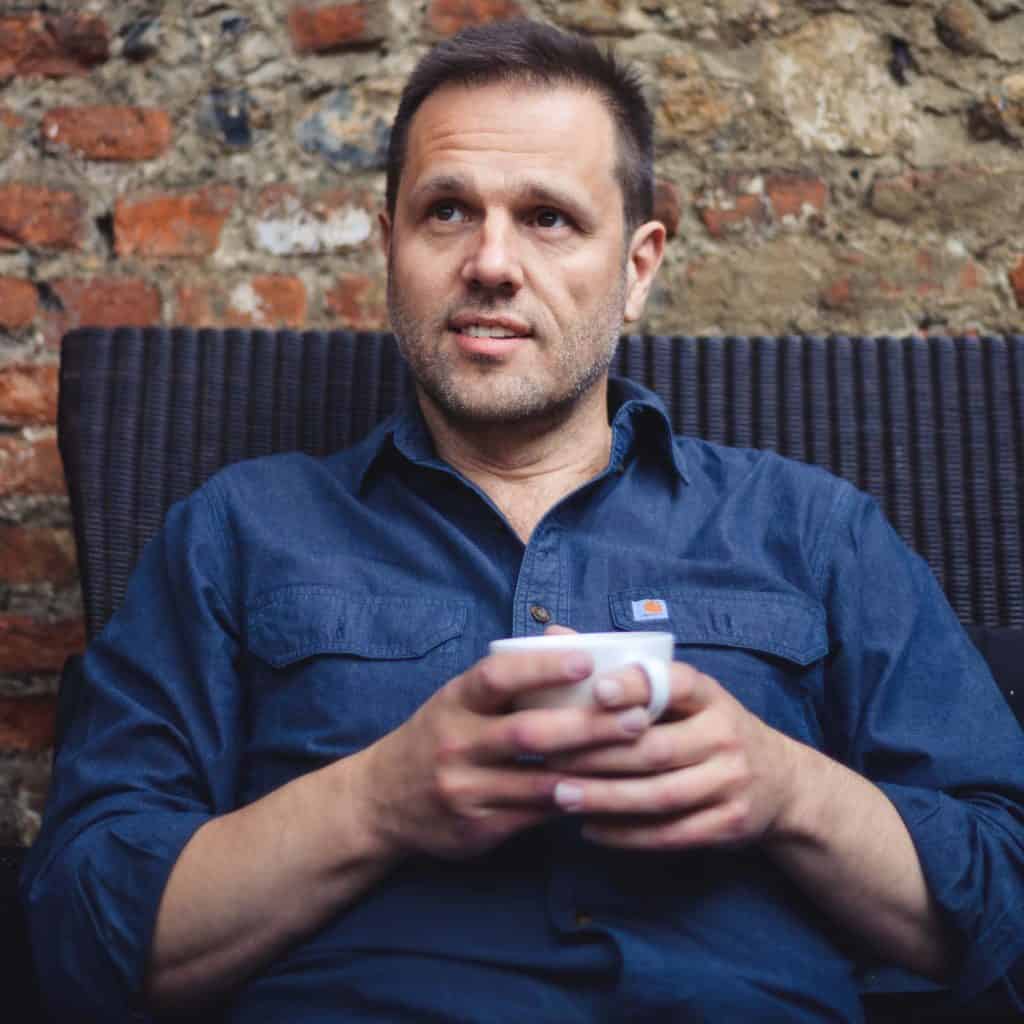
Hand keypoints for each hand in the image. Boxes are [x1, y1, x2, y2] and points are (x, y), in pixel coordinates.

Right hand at [354, 645, 653, 861]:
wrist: (379, 802)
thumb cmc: (437, 736)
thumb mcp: (457, 700)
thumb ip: (507, 678)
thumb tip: (567, 639)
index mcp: (455, 701)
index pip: (498, 677)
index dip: (543, 669)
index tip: (588, 662)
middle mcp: (456, 743)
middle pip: (528, 733)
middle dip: (587, 726)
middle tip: (637, 717)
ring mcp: (464, 789)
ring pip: (537, 782)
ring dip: (590, 771)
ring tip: (636, 759)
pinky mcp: (476, 828)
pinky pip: (533, 817)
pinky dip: (571, 805)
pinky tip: (606, 795)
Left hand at [548, 662, 799, 849]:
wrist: (783, 783)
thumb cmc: (708, 728)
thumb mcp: (682, 694)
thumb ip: (621, 669)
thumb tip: (554, 634)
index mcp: (710, 695)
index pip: (675, 683)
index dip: (636, 686)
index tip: (595, 691)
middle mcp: (725, 735)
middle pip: (656, 748)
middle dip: (598, 755)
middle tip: (549, 758)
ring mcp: (732, 782)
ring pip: (661, 794)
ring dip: (606, 798)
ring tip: (560, 796)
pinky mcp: (731, 823)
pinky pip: (672, 833)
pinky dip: (628, 834)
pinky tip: (590, 828)